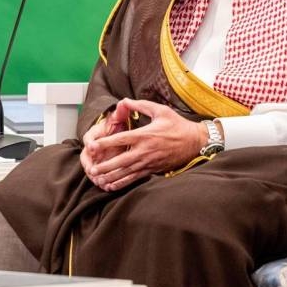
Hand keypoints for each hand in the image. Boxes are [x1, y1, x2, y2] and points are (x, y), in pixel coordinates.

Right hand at [79, 107, 127, 179]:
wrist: (116, 134)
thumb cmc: (116, 126)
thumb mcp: (118, 118)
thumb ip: (121, 112)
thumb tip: (123, 103)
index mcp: (95, 134)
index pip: (89, 137)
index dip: (90, 142)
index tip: (92, 146)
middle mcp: (92, 147)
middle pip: (87, 156)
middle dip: (89, 164)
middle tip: (92, 170)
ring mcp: (95, 158)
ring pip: (92, 168)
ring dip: (95, 176)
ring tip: (100, 182)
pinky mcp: (101, 166)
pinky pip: (100, 175)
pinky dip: (104, 182)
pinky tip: (108, 188)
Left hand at [84, 98, 207, 191]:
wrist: (194, 142)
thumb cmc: (177, 125)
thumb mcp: (160, 110)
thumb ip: (140, 105)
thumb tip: (124, 100)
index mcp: (144, 135)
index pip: (120, 139)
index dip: (105, 143)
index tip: (92, 146)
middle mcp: (144, 150)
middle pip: (120, 160)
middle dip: (105, 165)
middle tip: (92, 168)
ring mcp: (148, 162)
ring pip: (126, 171)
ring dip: (111, 176)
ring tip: (98, 179)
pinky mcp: (153, 169)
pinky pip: (135, 178)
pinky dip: (123, 183)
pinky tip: (112, 186)